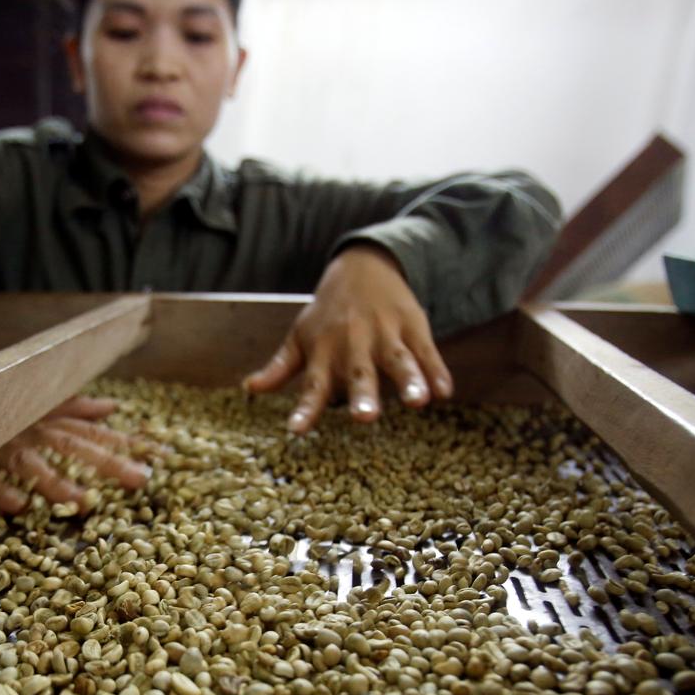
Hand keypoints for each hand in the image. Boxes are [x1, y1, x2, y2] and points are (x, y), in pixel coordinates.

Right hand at [0, 396, 150, 513]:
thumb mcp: (37, 404)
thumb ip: (74, 407)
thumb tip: (112, 407)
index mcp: (47, 422)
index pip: (91, 434)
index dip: (124, 446)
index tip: (159, 460)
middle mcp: (30, 432)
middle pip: (72, 446)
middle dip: (106, 462)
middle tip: (139, 480)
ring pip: (29, 464)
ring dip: (54, 481)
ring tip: (80, 499)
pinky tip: (17, 506)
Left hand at [243, 245, 453, 433]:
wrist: (364, 265)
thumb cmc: (328, 313)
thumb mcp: (300, 337)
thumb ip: (280, 367)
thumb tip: (249, 388)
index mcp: (325, 351)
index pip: (313, 384)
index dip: (305, 408)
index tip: (296, 430)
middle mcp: (355, 344)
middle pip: (360, 373)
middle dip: (363, 394)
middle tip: (365, 417)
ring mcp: (386, 334)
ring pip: (399, 360)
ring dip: (409, 380)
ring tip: (418, 402)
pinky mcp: (414, 327)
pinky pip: (428, 352)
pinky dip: (437, 371)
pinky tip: (445, 391)